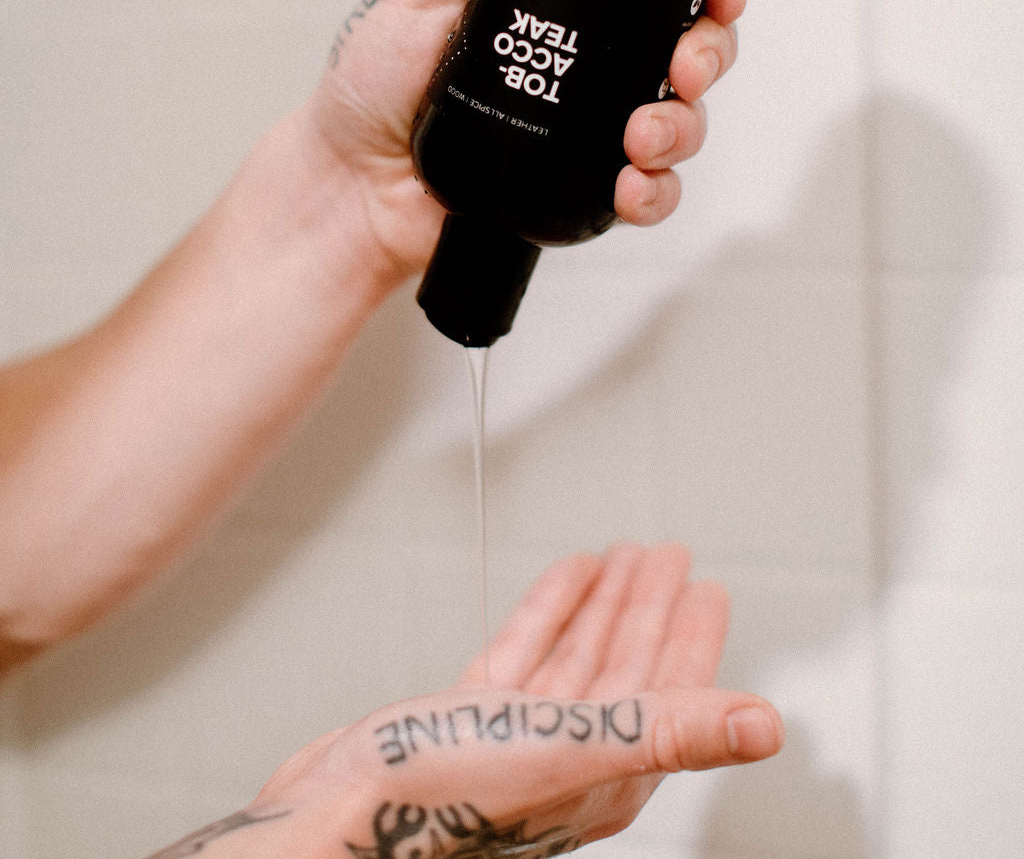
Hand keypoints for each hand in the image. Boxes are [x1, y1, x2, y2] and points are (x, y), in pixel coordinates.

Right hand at [148, 545, 782, 857]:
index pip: (668, 694)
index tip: (709, 589)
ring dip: (601, 604)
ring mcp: (512, 739)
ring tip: (621, 556)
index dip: (691, 638)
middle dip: (648, 608)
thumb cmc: (444, 801)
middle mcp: (565, 758)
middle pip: (624, 669)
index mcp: (606, 773)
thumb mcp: (574, 749)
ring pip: (573, 659)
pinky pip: (519, 655)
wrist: (337, 816)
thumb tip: (767, 725)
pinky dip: (545, 611)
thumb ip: (672, 729)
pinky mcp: (462, 722)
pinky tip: (561, 579)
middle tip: (668, 555)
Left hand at [302, 0, 749, 282]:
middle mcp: (592, 55)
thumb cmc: (375, 74)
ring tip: (641, 136)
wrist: (349, 176)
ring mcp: (591, 122)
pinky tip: (629, 188)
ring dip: (683, 128)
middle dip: (709, 54)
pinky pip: (649, 192)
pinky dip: (655, 193)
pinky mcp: (581, 184)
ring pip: (682, 120)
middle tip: (683, 69)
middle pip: (692, 44)